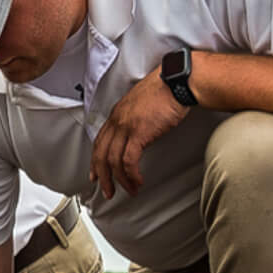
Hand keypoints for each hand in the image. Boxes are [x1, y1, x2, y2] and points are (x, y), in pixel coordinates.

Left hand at [90, 68, 193, 198]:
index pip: (100, 140)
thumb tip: (138, 133)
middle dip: (103, 176)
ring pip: (112, 160)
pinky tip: (137, 180)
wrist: (176, 82)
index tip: (96, 174)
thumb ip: (135, 118)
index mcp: (117, 113)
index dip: (96, 160)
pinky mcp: (139, 133)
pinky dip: (131, 174)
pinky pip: (128, 161)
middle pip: (101, 153)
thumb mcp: (142, 104)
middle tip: (107, 190)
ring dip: (119, 180)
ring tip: (128, 189)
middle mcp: (117, 120)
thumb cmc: (166, 90)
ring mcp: (126, 127)